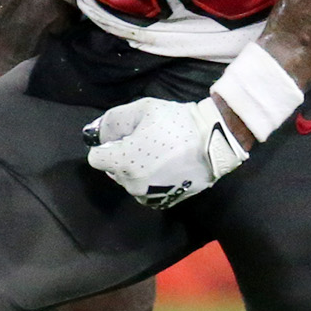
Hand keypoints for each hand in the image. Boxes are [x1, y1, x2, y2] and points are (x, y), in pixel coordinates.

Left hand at [83, 94, 248, 208]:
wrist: (214, 142)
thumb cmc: (177, 123)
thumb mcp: (142, 109)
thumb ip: (113, 121)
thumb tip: (97, 133)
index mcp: (123, 161)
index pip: (96, 158)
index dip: (106, 146)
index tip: (122, 138)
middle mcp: (131, 184)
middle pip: (113, 170)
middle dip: (122, 157)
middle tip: (145, 142)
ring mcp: (148, 196)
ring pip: (130, 181)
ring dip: (136, 170)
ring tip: (159, 154)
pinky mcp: (164, 201)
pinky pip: (146, 191)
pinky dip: (150, 181)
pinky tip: (166, 168)